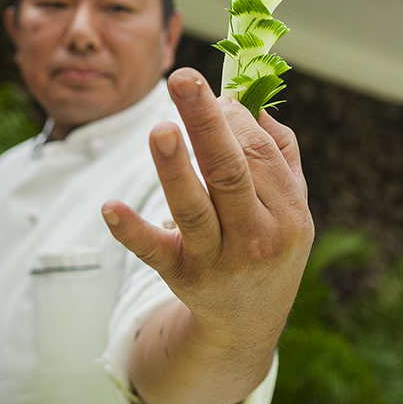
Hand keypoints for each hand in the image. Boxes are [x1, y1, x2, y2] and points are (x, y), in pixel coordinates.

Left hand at [101, 67, 313, 403]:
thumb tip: (249, 99)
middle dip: (206, 124)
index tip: (209, 91)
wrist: (248, 324)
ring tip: (159, 130)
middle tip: (182, 79)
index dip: (231, 118)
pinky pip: (154, 251)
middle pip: (230, 172)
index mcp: (289, 214)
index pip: (257, 154)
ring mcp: (218, 261)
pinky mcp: (181, 277)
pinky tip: (110, 208)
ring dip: (175, 169)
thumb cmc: (270, 245)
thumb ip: (280, 150)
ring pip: (194, 209)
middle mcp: (257, 238)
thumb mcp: (292, 205)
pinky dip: (132, 231)